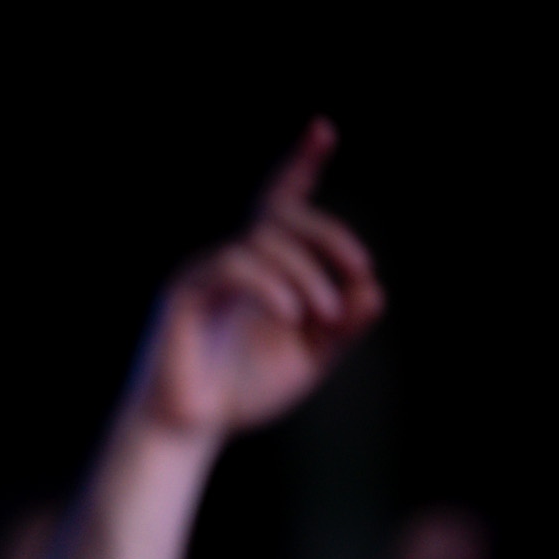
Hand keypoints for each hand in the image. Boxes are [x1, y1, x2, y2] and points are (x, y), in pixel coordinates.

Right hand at [130, 118, 383, 439]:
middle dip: (328, 235)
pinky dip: (272, 285)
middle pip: (280, 215)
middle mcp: (230, 261)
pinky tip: (292, 315)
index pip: (280, 205)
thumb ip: (343, 326)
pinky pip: (236, 266)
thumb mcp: (310, 358)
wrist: (188, 430)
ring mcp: (204, 273)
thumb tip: (373, 289)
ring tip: (324, 317)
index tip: (323, 128)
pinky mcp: (185, 292)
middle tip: (359, 269)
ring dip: (308, 274)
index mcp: (260, 270)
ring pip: (264, 242)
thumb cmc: (242, 393)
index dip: (299, 164)